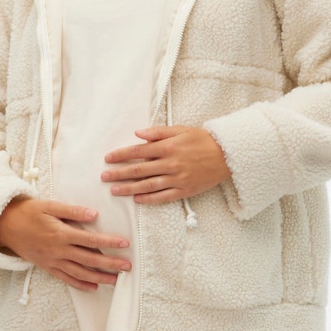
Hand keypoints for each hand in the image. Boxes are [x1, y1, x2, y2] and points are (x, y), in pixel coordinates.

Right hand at [0, 196, 131, 291]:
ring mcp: (53, 261)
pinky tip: (94, 287)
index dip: (109, 243)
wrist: (5, 226)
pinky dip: (81, 285)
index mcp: (61, 234)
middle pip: (89, 260)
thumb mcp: (49, 206)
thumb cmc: (29, 213)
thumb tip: (94, 214)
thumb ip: (72, 211)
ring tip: (116, 280)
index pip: (91, 240)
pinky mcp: (48, 267)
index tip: (125, 244)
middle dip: (110, 264)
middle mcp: (59, 251)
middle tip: (128, 267)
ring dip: (100, 278)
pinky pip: (66, 279)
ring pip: (80, 273)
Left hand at [99, 125, 228, 203]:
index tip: (108, 159)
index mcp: (168, 147)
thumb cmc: (202, 140)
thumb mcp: (180, 130)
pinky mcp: (185, 190)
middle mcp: (170, 163)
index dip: (121, 155)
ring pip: (148, 185)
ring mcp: (177, 178)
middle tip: (104, 177)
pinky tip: (137, 200)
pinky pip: (163, 196)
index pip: (138, 151)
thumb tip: (138, 134)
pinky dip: (149, 199)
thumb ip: (158, 132)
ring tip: (114, 191)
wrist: (226, 155)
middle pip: (139, 170)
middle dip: (119, 173)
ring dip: (129, 188)